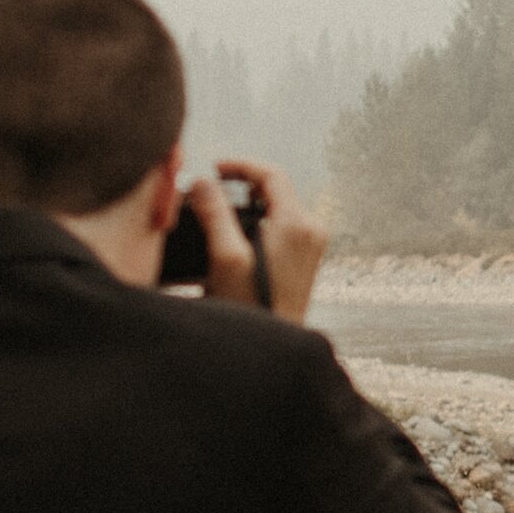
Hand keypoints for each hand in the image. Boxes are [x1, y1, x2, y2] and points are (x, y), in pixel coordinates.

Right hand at [186, 160, 326, 324]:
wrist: (273, 346)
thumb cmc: (253, 308)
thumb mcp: (226, 256)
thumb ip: (214, 213)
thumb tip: (201, 181)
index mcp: (297, 224)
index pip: (270, 174)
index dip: (240, 166)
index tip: (214, 169)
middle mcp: (311, 231)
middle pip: (275, 190)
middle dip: (242, 186)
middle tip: (212, 191)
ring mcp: (312, 246)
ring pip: (278, 208)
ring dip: (249, 205)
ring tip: (220, 214)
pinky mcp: (306, 260)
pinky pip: (282, 227)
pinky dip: (259, 223)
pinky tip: (237, 237)